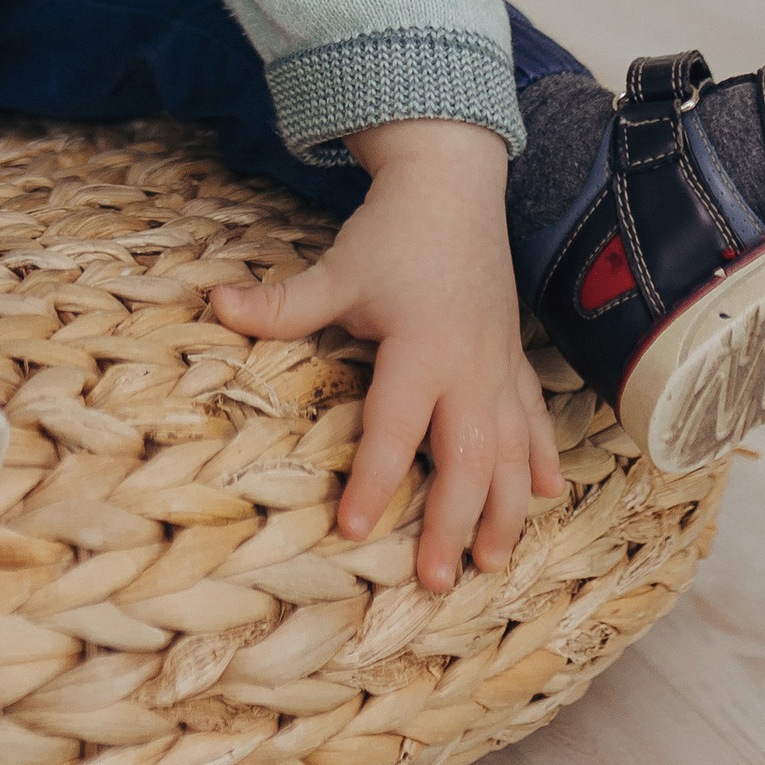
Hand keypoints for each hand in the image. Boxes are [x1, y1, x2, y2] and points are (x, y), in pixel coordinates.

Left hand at [211, 119, 563, 592]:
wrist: (454, 184)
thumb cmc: (393, 231)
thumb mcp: (338, 269)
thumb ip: (283, 302)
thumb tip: (217, 304)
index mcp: (422, 350)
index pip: (393, 429)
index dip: (372, 480)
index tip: (354, 529)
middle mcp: (468, 368)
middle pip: (466, 460)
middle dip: (453, 523)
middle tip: (435, 580)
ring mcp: (498, 366)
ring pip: (511, 452)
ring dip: (505, 509)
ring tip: (493, 563)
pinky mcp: (513, 358)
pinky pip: (535, 418)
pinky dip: (542, 457)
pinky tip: (548, 495)